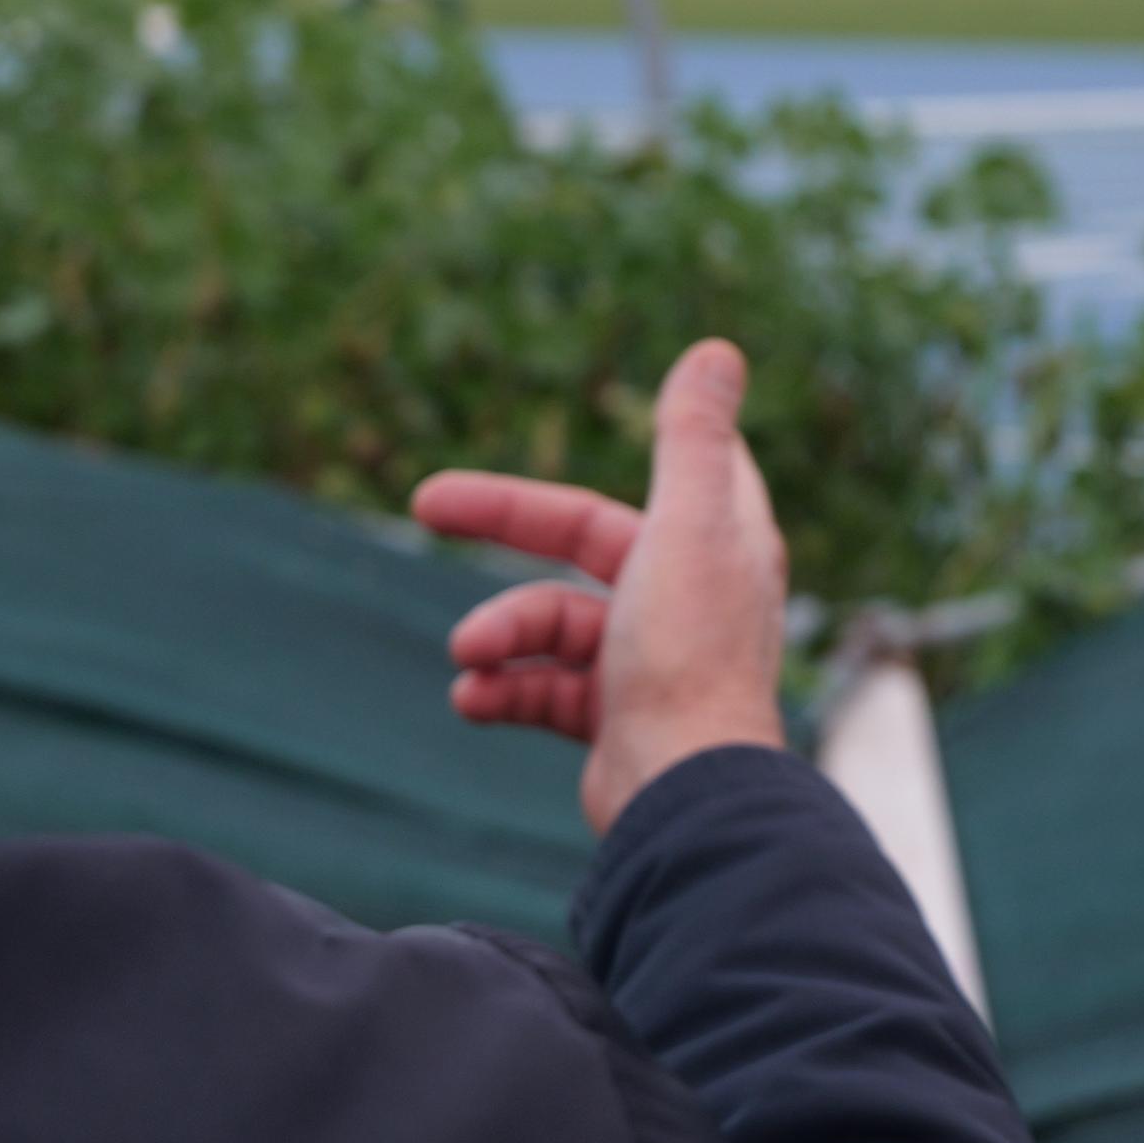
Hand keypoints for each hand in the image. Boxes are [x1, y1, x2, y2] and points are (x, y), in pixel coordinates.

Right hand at [411, 339, 793, 834]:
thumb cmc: (690, 654)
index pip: (667, 473)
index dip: (622, 444)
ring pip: (553, 623)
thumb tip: (719, 348)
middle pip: (583, 539)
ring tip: (464, 656)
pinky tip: (470, 699)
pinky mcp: (618, 722)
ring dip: (500, 633)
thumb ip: (692, 437)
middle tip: (424, 503)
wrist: (686, 794)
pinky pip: (543, 691)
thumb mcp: (688, 524)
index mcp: (718, 543)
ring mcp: (651, 663)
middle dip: (502, 522)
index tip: (606, 396)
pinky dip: (503, 689)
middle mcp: (689, 598)